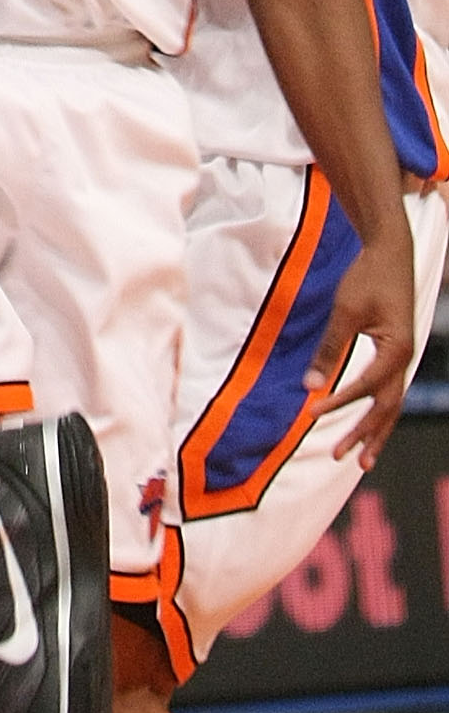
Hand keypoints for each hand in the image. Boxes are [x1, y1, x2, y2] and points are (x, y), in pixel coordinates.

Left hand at [310, 224, 415, 468]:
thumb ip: (330, 348)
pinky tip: (366, 426)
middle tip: (343, 457)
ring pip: (390, 404)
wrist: (390, 252)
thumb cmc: (368, 277)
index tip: (313, 414)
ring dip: (375, 431)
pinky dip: (376, 411)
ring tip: (360, 460)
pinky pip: (387, 390)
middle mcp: (404, 359)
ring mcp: (401, 357)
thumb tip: (309, 386)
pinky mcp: (394, 352)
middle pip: (386, 407)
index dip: (340, 402)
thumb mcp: (345, 309)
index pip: (366, 386)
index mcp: (396, 350)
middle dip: (365, 434)